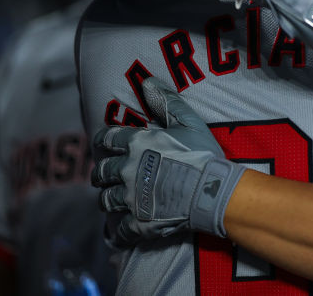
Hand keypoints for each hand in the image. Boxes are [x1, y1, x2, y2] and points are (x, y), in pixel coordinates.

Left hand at [91, 77, 244, 246]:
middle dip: (101, 172)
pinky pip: (118, 229)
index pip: (107, 138)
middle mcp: (126, 170)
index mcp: (136, 144)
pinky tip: (117, 232)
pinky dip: (116, 231)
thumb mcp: (188, 121)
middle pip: (101, 171)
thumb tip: (147, 80)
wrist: (211, 191)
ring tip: (111, 199)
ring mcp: (130, 198)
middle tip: (103, 174)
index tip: (103, 143)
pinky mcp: (137, 222)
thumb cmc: (202, 154)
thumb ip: (166, 101)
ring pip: (105, 200)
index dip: (103, 140)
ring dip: (106, 198)